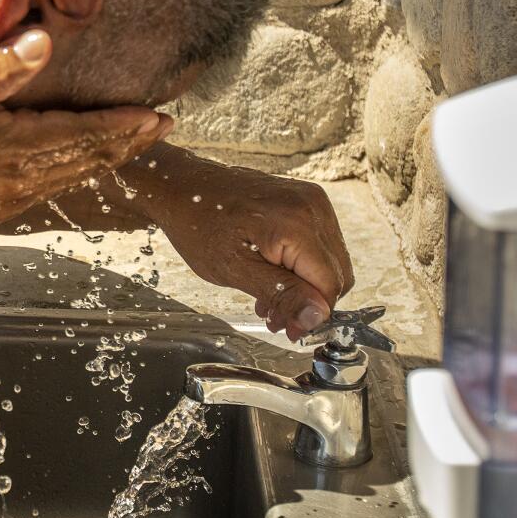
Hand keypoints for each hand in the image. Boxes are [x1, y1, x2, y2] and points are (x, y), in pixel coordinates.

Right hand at [0, 30, 172, 249]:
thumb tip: (43, 43)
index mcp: (16, 144)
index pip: (85, 132)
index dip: (125, 124)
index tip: (159, 115)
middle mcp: (22, 176)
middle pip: (88, 159)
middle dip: (127, 143)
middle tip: (162, 130)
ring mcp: (8, 197)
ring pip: (71, 177)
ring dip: (106, 160)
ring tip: (130, 148)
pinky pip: (47, 190)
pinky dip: (73, 176)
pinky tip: (73, 171)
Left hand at [137, 150, 353, 339]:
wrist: (181, 186)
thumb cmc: (198, 224)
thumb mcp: (235, 269)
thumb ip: (282, 294)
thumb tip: (316, 318)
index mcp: (297, 224)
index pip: (330, 284)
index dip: (312, 313)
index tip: (290, 330)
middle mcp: (313, 207)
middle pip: (335, 273)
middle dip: (308, 302)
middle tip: (276, 319)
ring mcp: (311, 200)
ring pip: (329, 260)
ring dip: (304, 285)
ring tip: (269, 300)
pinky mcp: (304, 199)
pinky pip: (317, 242)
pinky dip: (300, 264)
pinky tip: (273, 276)